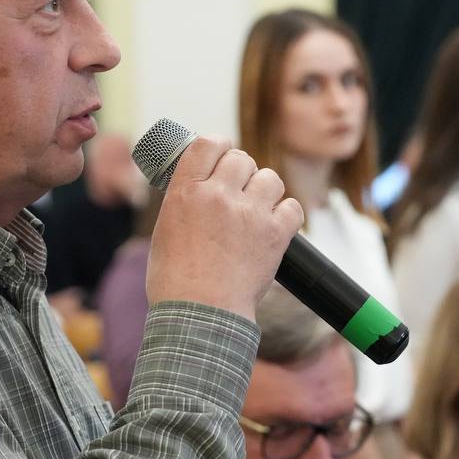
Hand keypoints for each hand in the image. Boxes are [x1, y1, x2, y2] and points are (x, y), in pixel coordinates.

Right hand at [146, 137, 301, 319]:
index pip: (207, 143)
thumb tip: (202, 188)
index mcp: (185, 191)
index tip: (224, 155)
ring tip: (256, 212)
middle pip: (241, 159)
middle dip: (242, 172)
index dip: (220, 146)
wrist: (200, 315)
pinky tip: (275, 228)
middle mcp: (218, 195)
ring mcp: (249, 213)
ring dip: (265, 191)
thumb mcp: (165, 230)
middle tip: (239, 192)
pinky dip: (286, 215)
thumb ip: (186, 202)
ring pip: (270, 178)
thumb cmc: (175, 282)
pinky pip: (293, 206)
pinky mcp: (275, 233)